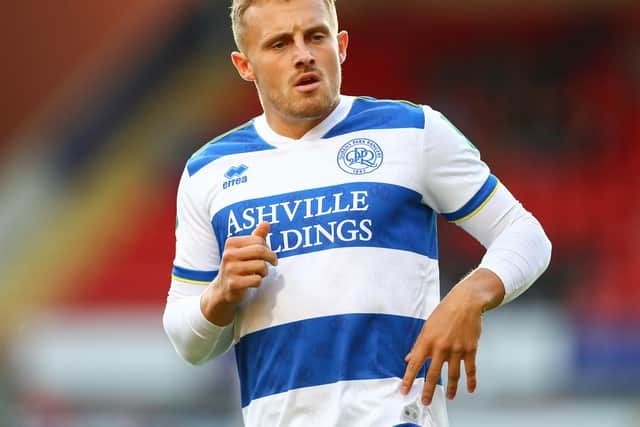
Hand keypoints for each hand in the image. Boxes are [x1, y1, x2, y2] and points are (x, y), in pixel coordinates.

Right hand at [200, 222, 277, 325]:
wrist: (223, 289)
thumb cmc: (238, 266)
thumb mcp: (245, 250)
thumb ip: (256, 236)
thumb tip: (266, 223)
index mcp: (231, 243)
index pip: (258, 240)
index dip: (267, 248)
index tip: (268, 255)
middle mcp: (228, 254)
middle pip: (261, 251)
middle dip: (271, 257)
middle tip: (274, 263)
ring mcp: (230, 269)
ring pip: (261, 266)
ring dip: (265, 271)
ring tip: (259, 274)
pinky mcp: (233, 284)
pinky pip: (257, 280)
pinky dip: (259, 282)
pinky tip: (252, 282)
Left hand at [400, 269, 503, 404]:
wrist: (465, 303)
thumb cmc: (445, 312)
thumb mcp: (426, 327)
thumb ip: (418, 345)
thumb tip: (408, 359)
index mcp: (427, 341)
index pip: (415, 364)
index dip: (409, 379)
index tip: (405, 390)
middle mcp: (441, 347)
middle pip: (433, 374)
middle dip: (428, 390)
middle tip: (425, 401)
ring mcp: (456, 349)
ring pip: (453, 375)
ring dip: (451, 388)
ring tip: (450, 396)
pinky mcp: (470, 349)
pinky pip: (470, 369)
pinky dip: (471, 381)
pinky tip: (470, 388)